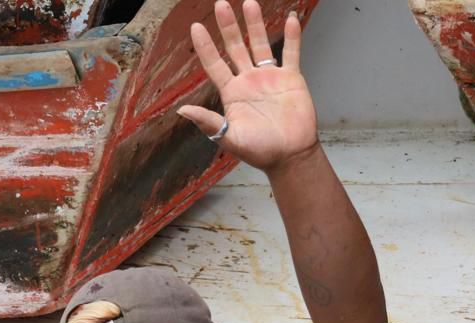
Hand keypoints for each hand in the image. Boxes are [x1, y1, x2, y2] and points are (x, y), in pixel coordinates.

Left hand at [179, 0, 318, 173]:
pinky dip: (292, 37)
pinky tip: (290, 19)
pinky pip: (291, 53)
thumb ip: (209, 123)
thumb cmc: (261, 152)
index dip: (205, 47)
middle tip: (221, 4)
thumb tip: (182, 110)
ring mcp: (270, 77)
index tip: (196, 27)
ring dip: (255, 24)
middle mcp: (248, 81)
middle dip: (228, 26)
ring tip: (249, 3)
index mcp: (232, 93)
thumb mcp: (231, 139)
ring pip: (260, 44)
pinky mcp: (291, 78)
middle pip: (235, 48)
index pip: (214, 64)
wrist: (290, 156)